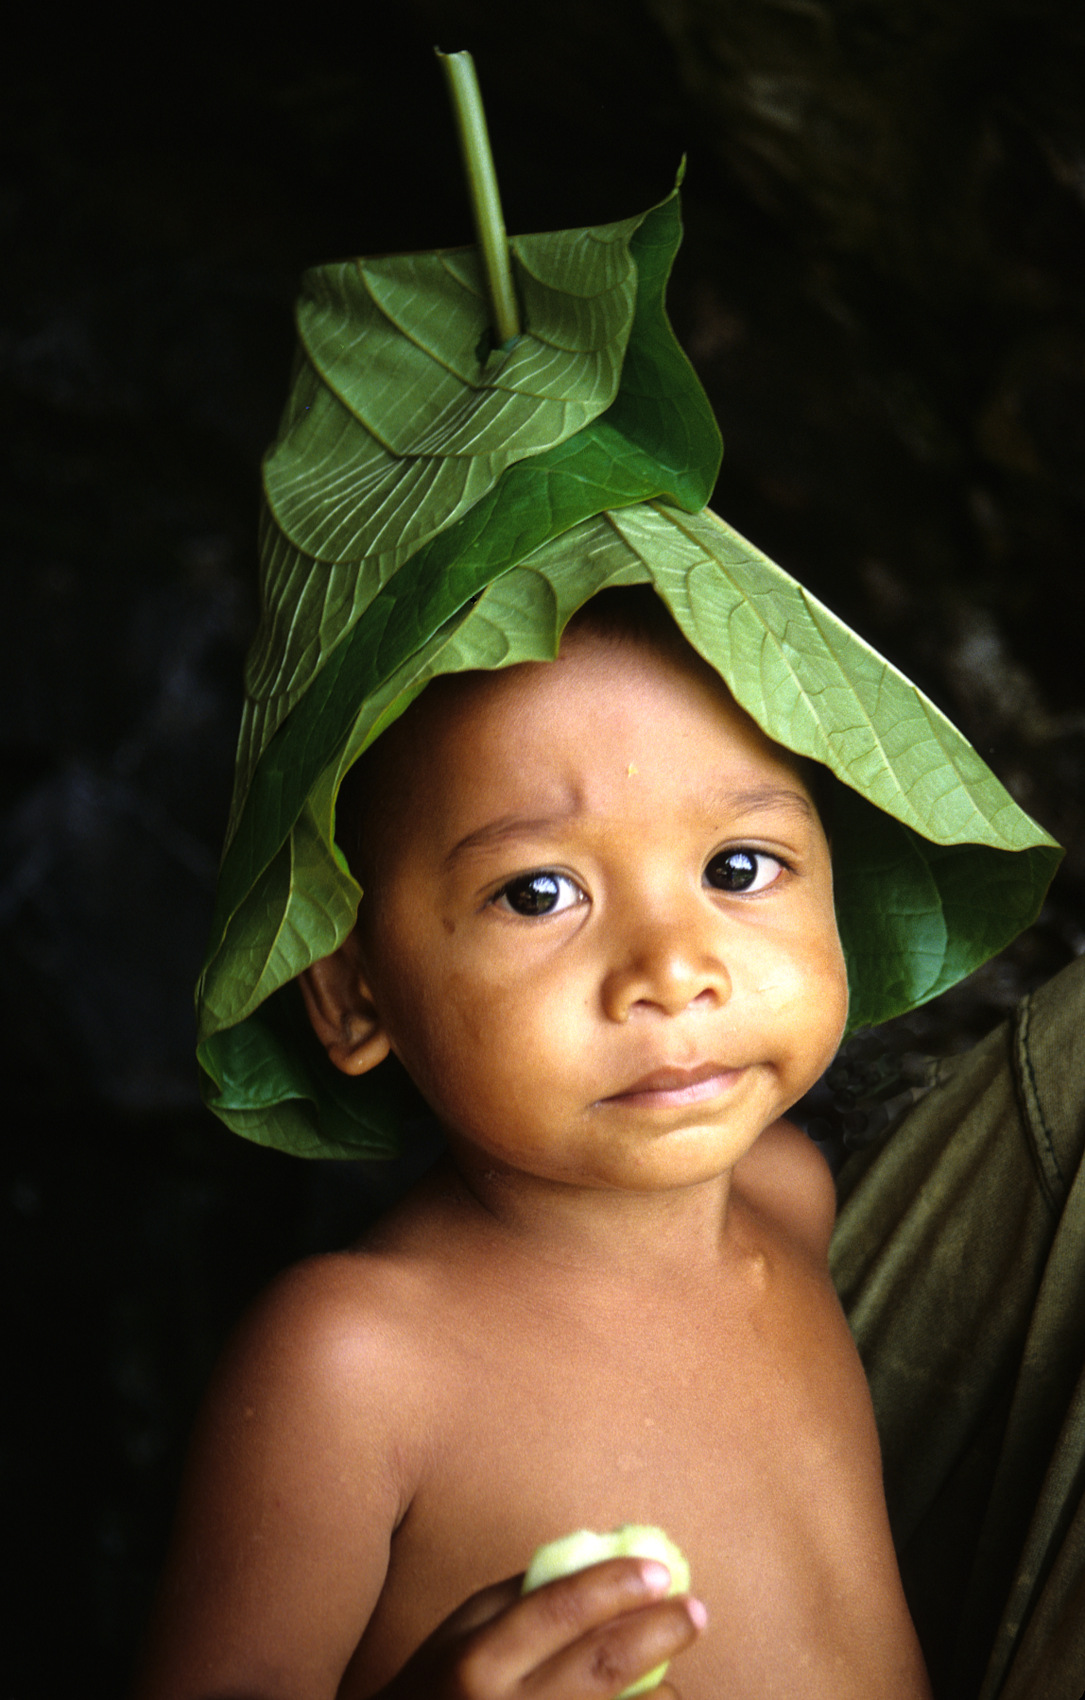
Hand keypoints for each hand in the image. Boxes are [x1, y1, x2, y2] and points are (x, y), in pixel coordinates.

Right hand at [378, 1556, 706, 1697]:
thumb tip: (601, 1559)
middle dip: (659, 1632)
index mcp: (477, 1662)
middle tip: (695, 1610)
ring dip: (661, 1693)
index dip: (615, 1583)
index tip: (660, 1569)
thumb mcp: (463, 1631)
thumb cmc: (438, 1689)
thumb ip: (525, 1596)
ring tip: (672, 1673)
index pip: (559, 1609)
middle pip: (602, 1666)